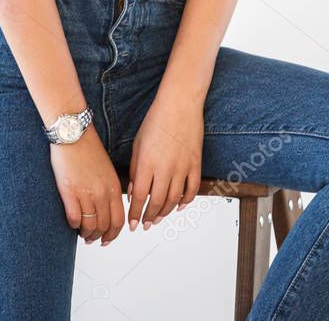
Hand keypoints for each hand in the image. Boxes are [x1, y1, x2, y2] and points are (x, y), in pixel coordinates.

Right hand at [50, 126, 124, 246]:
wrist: (73, 134)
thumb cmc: (88, 149)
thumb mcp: (107, 170)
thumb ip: (110, 189)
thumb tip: (108, 208)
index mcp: (113, 187)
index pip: (118, 220)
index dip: (113, 234)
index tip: (107, 239)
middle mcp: (102, 193)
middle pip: (104, 226)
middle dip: (99, 237)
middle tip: (92, 239)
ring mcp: (86, 193)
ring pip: (89, 226)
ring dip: (86, 234)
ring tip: (81, 233)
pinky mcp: (69, 192)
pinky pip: (74, 219)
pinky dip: (73, 225)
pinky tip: (72, 223)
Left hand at [127, 94, 203, 229]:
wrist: (180, 103)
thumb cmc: (157, 119)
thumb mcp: (138, 144)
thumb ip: (136, 169)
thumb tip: (135, 191)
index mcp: (148, 163)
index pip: (140, 198)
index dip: (135, 214)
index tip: (132, 224)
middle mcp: (165, 169)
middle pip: (157, 203)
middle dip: (149, 217)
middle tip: (145, 224)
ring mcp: (183, 167)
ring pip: (174, 200)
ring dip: (165, 212)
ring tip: (158, 218)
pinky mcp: (195, 164)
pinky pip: (192, 190)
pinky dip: (185, 201)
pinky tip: (179, 206)